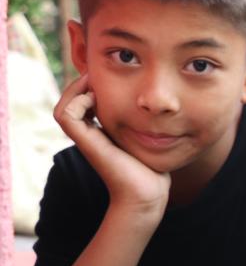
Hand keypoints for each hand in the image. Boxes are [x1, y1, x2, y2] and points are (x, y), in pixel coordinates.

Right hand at [53, 74, 169, 214]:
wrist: (147, 193)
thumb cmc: (153, 168)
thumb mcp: (150, 137)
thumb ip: (147, 122)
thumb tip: (162, 106)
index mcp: (100, 131)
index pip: (84, 101)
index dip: (92, 85)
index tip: (111, 74)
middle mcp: (89, 133)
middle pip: (71, 100)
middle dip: (83, 82)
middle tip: (100, 71)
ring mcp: (85, 138)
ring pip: (64, 105)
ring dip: (77, 89)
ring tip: (95, 81)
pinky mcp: (85, 142)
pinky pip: (66, 115)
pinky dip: (77, 101)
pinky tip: (98, 99)